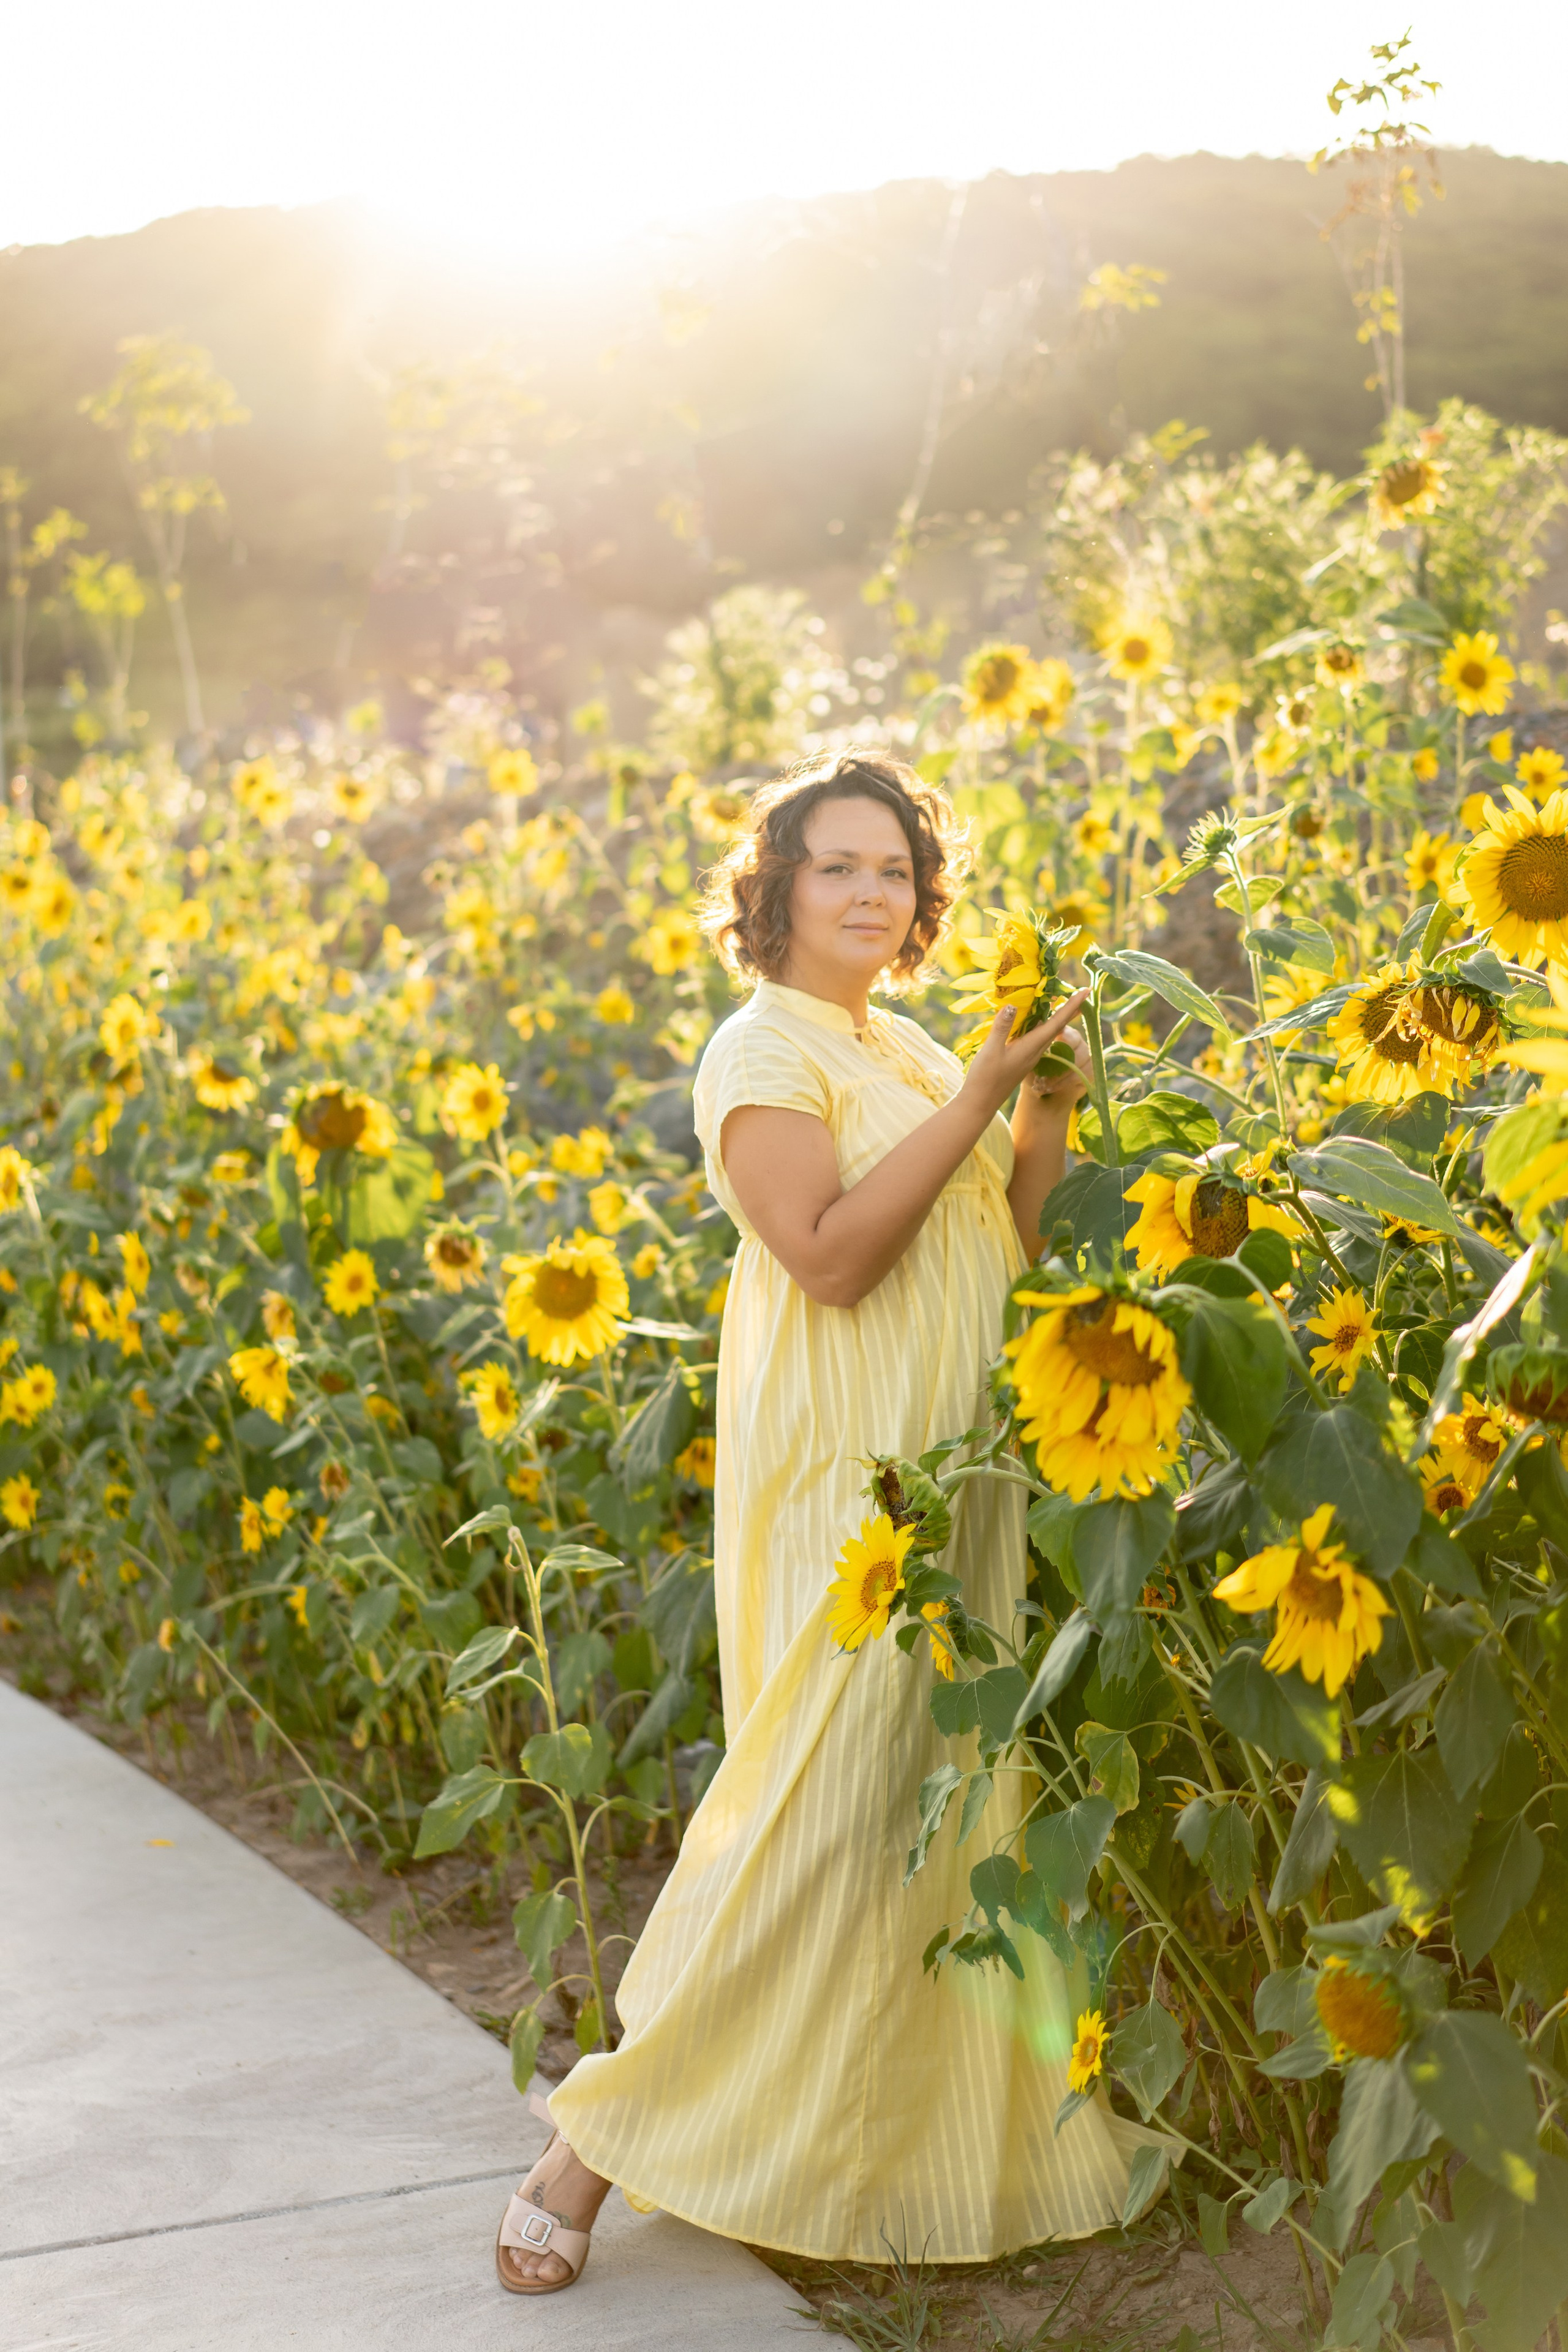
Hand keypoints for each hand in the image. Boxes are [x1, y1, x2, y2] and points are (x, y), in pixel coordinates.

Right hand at [960, 990, 1088, 1116]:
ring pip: (1047, 1032)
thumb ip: (1002, 1027)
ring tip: (1060, 1001)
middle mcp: (1035, 1051)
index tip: (1087, 992)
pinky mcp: (1021, 1059)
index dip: (1072, 1006)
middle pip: (1057, 1027)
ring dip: (1056, 1017)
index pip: (1057, 1023)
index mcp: (1031, 1047)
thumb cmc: (985, 1078)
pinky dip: (1040, 1025)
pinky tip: (1035, 1021)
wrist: (980, 1103)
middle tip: (1080, 993)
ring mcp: (1029, 1056)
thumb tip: (1012, 1004)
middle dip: (1069, 1009)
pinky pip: (1036, 1038)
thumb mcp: (991, 1050)